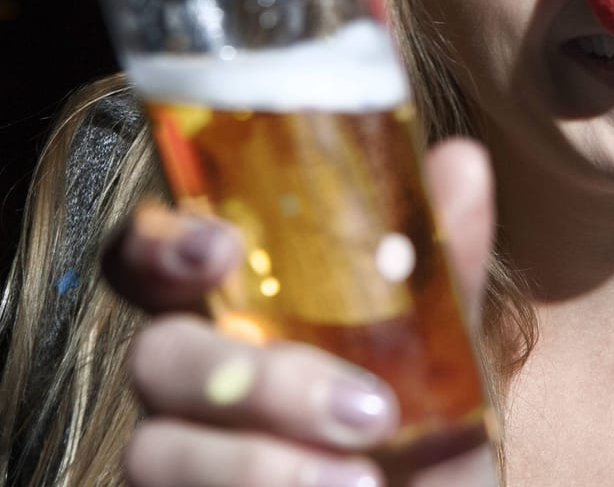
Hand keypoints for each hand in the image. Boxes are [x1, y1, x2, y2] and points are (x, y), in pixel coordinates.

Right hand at [104, 137, 496, 486]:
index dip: (162, 245)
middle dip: (257, 382)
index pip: (153, 257)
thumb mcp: (448, 358)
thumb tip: (461, 159)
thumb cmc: (424, 437)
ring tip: (364, 482)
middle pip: (156, 355)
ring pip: (154, 449)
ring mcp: (180, 457)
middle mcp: (193, 381)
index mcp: (238, 312)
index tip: (222, 249)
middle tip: (368, 411)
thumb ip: (443, 269)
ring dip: (261, 466)